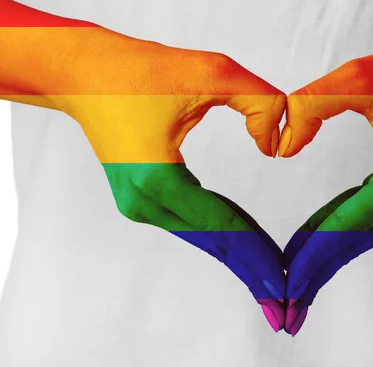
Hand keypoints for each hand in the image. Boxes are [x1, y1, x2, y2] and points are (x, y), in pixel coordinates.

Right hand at [55, 36, 286, 330]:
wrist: (85, 73)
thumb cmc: (141, 69)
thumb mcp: (211, 71)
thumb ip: (260, 103)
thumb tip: (279, 147)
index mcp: (157, 179)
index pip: (222, 225)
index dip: (258, 254)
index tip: (287, 284)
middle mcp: (143, 202)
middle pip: (213, 242)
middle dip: (251, 270)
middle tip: (285, 302)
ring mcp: (138, 205)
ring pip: (203, 237)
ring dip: (238, 256)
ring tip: (271, 283)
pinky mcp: (140, 199)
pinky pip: (191, 223)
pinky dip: (221, 235)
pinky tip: (245, 248)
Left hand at [278, 34, 372, 334]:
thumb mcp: (364, 77)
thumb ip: (315, 105)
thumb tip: (280, 147)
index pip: (349, 224)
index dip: (313, 251)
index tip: (284, 277)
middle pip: (357, 240)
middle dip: (318, 266)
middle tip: (284, 298)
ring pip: (364, 233)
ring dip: (329, 251)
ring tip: (294, 275)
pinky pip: (371, 216)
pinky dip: (342, 226)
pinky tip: (316, 236)